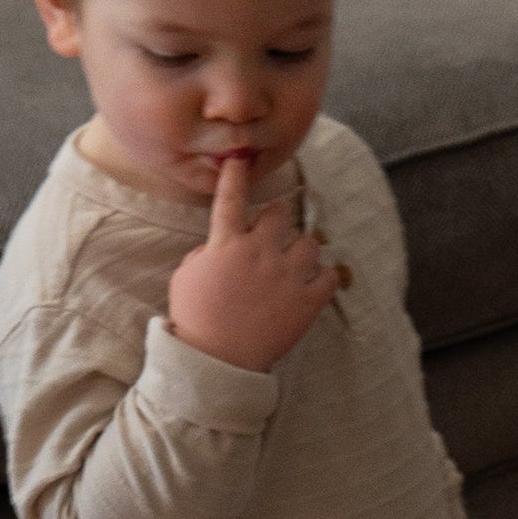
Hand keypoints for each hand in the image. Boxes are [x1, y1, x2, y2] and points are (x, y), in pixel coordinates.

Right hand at [167, 153, 338, 372]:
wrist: (217, 360)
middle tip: (274, 234)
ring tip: (296, 264)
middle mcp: (259, 253)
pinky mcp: (306, 302)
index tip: (240, 158)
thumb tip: (223, 244)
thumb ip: (207, 251)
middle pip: (280, 214)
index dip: (236, 175)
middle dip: (277, 219)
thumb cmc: (196, 318)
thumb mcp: (188, 275)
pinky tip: (317, 282)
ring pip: (310, 244)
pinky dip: (326, 276)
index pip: (231, 199)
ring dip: (304, 250)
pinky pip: (330, 276)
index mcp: (226, 245)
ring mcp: (286, 277)